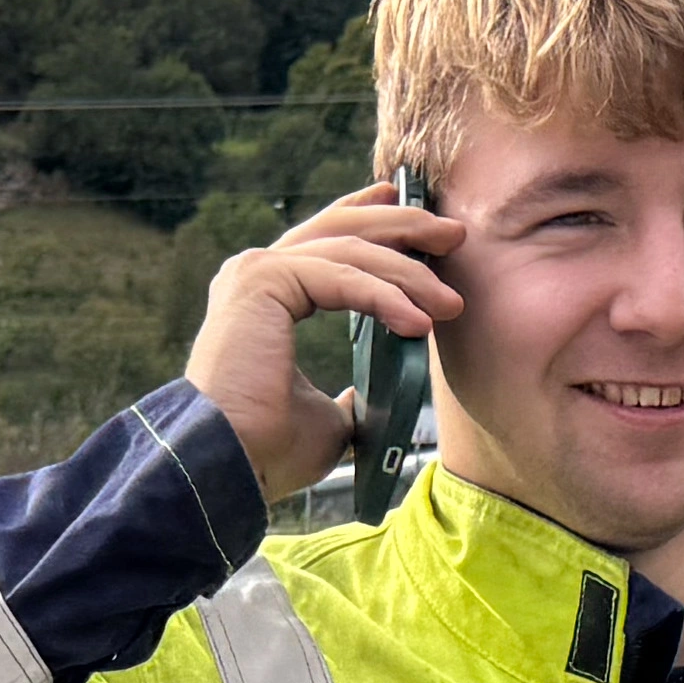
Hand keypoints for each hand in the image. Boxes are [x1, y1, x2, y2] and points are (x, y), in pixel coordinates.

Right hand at [187, 181, 465, 503]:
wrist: (230, 465)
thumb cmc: (268, 450)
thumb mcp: (326, 420)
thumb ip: (347, 398)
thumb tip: (366, 400)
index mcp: (267, 296)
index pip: (325, 242)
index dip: (371, 220)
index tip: (416, 217)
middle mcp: (257, 273)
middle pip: (342, 231)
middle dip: (403, 226)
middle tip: (453, 233)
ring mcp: (257, 271)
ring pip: (350, 252)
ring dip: (409, 273)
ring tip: (451, 303)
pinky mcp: (264, 281)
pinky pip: (342, 278)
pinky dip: (385, 298)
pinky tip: (419, 323)